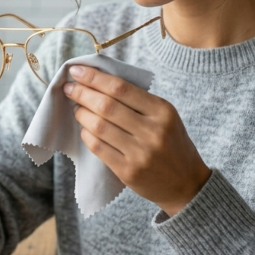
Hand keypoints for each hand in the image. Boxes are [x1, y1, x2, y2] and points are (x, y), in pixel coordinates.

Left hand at [62, 65, 210, 215]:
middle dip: (82, 93)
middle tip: (69, 88)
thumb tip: (99, 81)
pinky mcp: (128, 171)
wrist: (186, 184)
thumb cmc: (172, 144)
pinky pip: (98, 147)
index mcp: (162, 111)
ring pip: (99, 126)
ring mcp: (140, 153)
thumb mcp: (166, 117)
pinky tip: (84, 128)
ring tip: (76, 107)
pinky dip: (87, 134)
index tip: (76, 70)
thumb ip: (139, 101)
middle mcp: (152, 131)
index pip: (120, 88)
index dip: (94, 78)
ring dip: (81, 113)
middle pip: (106, 106)